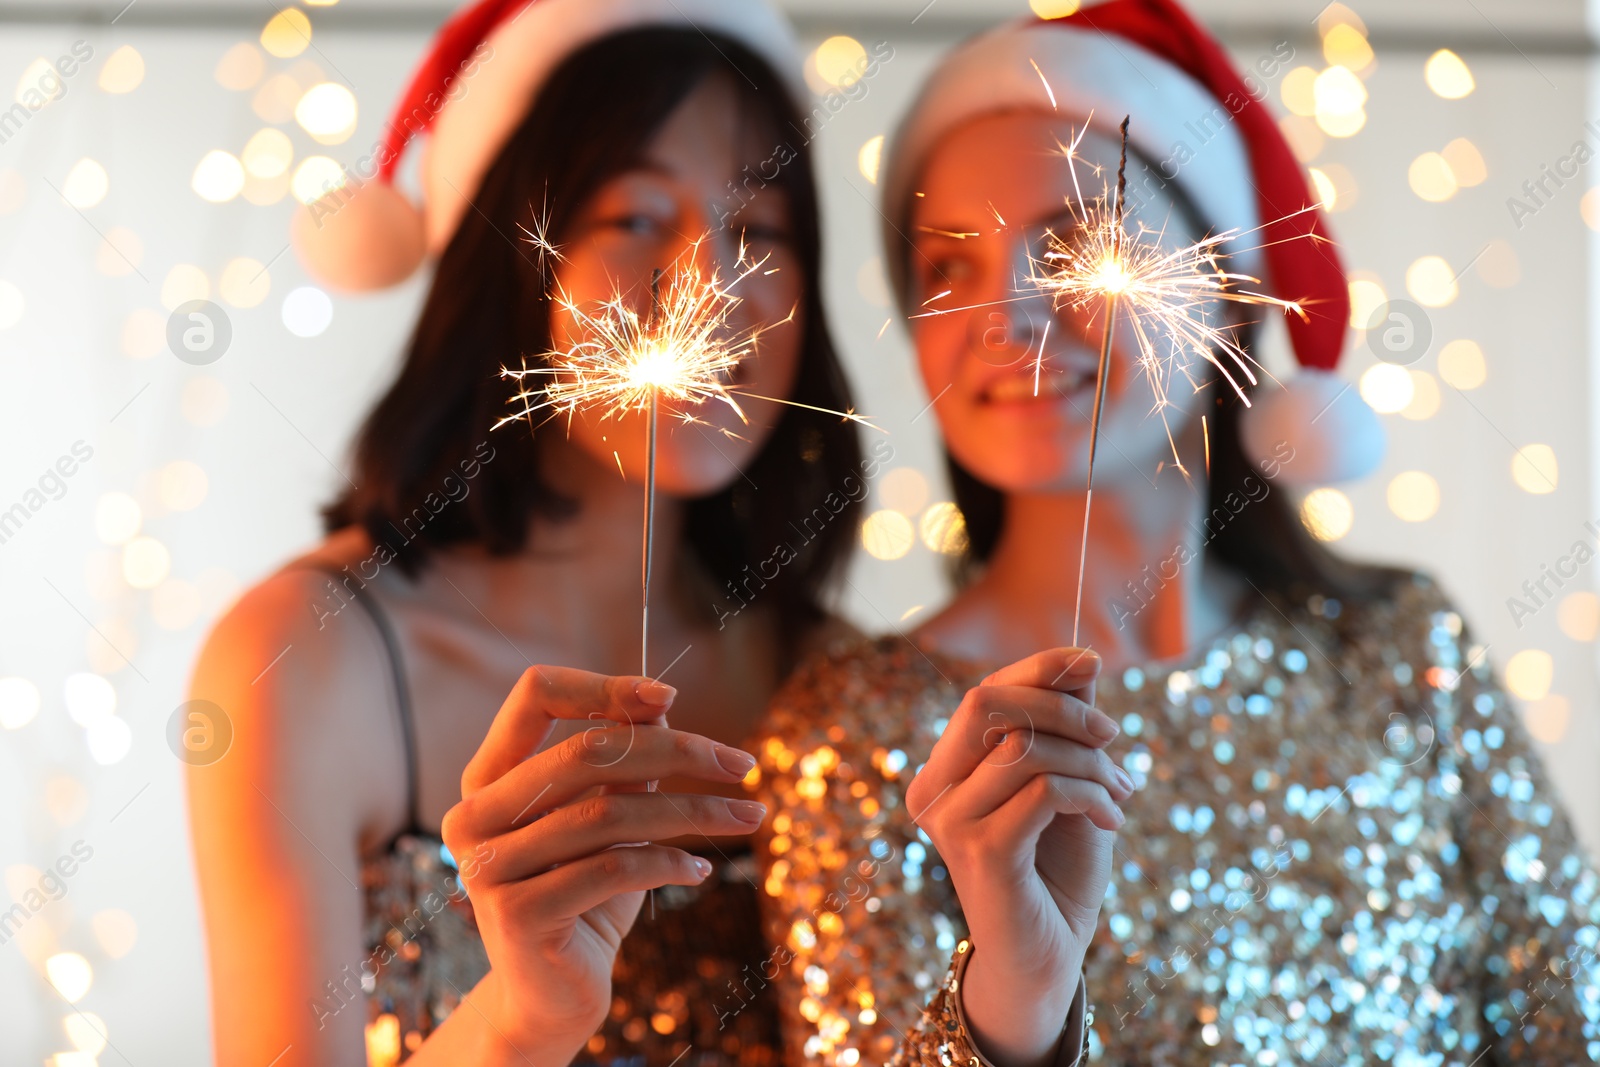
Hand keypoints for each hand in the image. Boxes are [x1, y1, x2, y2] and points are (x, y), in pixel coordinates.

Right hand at [439, 665, 765, 1054]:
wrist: (554, 996)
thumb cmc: (587, 895)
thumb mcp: (609, 819)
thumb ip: (625, 762)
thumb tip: (661, 701)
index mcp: (488, 777)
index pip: (534, 695)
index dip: (604, 685)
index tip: (671, 695)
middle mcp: (474, 815)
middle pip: (589, 751)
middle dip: (680, 751)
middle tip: (744, 765)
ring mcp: (487, 866)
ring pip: (609, 813)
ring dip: (693, 811)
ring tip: (747, 816)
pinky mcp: (516, 914)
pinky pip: (613, 869)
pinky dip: (670, 863)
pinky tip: (701, 870)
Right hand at [904, 648, 1128, 1066]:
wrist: (1048, 958)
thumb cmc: (1055, 871)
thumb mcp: (1065, 784)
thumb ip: (1063, 728)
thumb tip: (1082, 663)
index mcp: (943, 771)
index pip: (982, 694)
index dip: (1037, 669)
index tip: (1090, 663)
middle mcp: (932, 792)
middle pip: (987, 704)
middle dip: (1062, 709)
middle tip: (1112, 737)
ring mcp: (950, 822)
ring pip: (1025, 747)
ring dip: (1090, 763)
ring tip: (1120, 794)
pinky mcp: (980, 852)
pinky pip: (1044, 790)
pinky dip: (1091, 795)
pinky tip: (1111, 820)